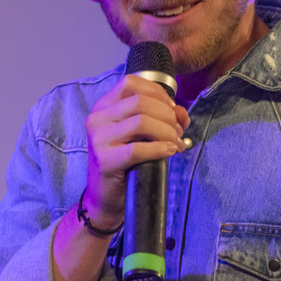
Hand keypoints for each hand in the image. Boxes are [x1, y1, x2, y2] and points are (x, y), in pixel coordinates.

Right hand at [83, 75, 190, 226]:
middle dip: (167, 116)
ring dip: (167, 132)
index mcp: (104, 107)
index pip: (131, 83)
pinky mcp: (105, 160)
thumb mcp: (143, 135)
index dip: (158, 93)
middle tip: (178, 132)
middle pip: (141, 103)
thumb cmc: (126, 163)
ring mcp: (99, 139)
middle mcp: (98, 119)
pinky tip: (170, 152)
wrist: (106, 198)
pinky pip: (138, 149)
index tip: (172, 110)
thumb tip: (182, 112)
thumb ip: (164, 118)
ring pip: (141, 122)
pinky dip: (160, 149)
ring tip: (175, 144)